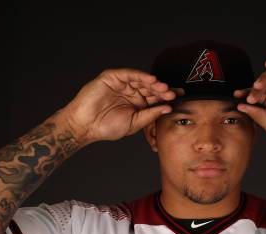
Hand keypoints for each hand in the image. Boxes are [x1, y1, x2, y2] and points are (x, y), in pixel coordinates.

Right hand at [61, 68, 175, 144]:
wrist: (85, 125)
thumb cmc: (106, 127)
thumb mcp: (134, 123)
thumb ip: (150, 115)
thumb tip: (167, 109)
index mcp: (138, 103)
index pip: (155, 97)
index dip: (167, 96)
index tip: (180, 97)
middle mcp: (131, 91)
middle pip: (151, 87)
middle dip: (162, 90)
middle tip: (173, 93)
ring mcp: (121, 83)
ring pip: (141, 79)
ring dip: (153, 83)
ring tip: (163, 87)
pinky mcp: (112, 77)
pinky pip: (128, 74)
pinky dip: (140, 75)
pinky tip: (150, 80)